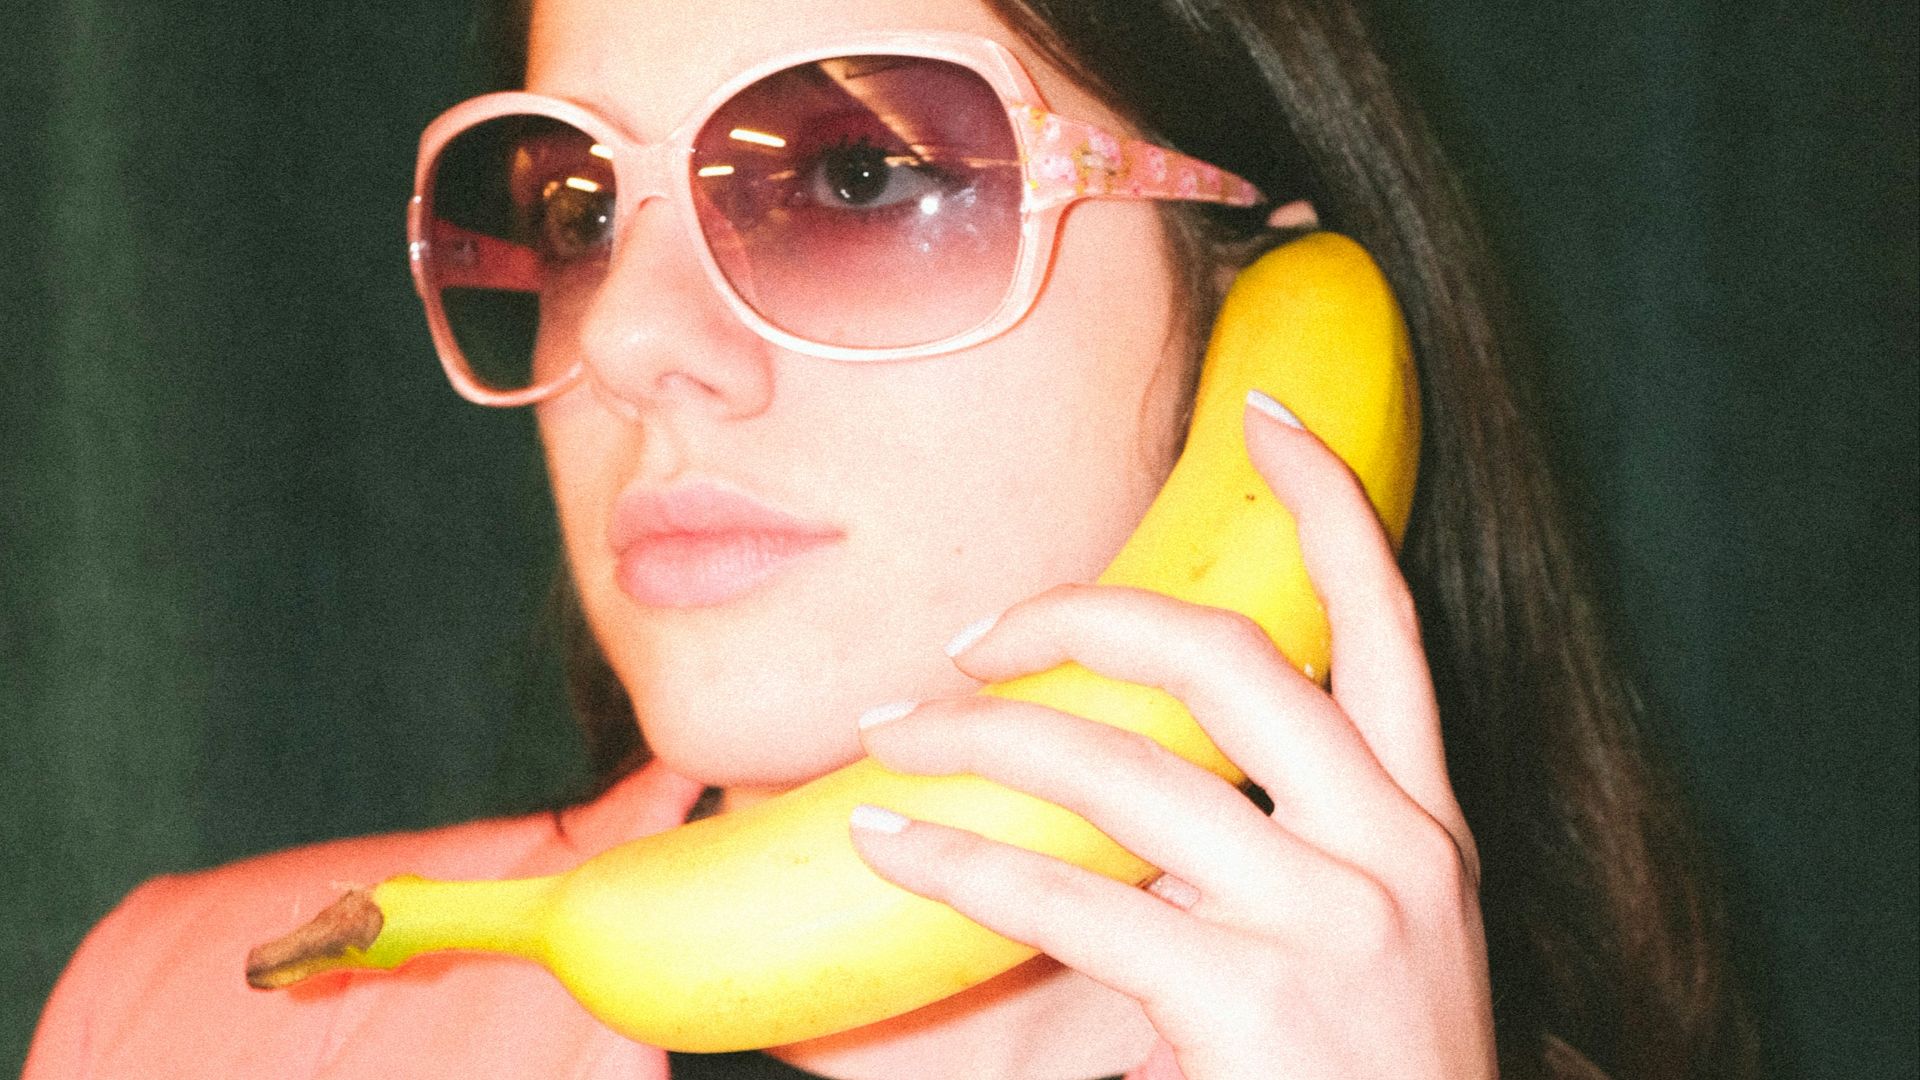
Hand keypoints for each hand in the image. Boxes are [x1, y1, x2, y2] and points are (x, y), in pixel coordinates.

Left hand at [848, 401, 1497, 1078]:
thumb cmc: (1369, 1077)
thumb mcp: (1365, 937)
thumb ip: (1267, 843)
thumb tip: (1110, 780)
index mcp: (1424, 819)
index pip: (1387, 620)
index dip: (1328, 502)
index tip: (1261, 413)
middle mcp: (1394, 850)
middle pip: (1228, 657)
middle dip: (1081, 615)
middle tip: (973, 633)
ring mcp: (1329, 922)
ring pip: (1121, 771)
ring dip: (982, 738)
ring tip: (890, 736)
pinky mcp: (1251, 1000)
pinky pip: (1068, 901)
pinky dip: (960, 864)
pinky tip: (891, 847)